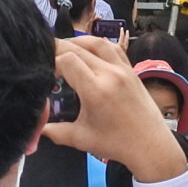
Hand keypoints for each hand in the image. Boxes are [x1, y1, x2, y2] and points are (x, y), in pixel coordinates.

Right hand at [43, 36, 186, 184]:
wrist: (150, 145)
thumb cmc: (117, 143)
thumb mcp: (81, 138)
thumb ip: (55, 131)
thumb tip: (37, 127)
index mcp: (96, 90)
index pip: (67, 60)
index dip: (52, 62)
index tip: (46, 74)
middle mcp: (110, 74)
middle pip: (79, 48)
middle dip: (60, 49)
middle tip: (47, 56)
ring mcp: (123, 69)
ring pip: (97, 42)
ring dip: (78, 41)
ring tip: (65, 49)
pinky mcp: (131, 70)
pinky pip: (113, 48)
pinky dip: (98, 44)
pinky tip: (88, 51)